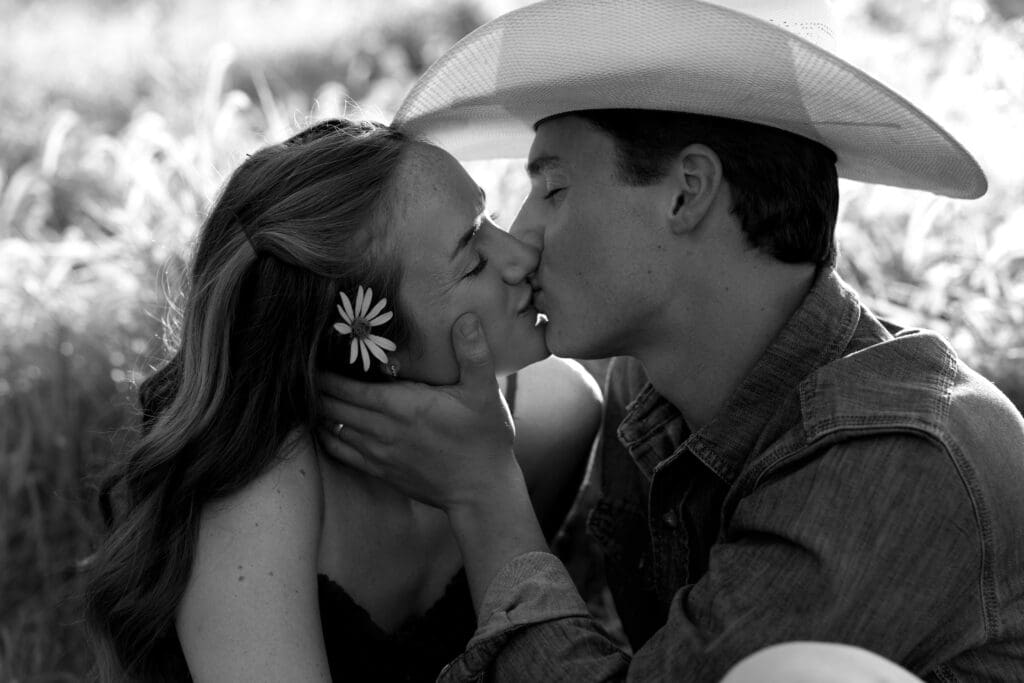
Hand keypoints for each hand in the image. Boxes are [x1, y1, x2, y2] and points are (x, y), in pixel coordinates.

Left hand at [317, 313, 518, 510]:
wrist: (481, 490)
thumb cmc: (484, 439)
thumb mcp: (486, 392)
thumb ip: (474, 353)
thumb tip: (467, 317)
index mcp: (404, 406)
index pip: (349, 387)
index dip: (326, 373)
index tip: (313, 356)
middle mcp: (384, 430)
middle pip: (334, 406)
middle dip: (317, 387)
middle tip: (301, 370)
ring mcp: (380, 453)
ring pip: (334, 428)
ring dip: (320, 410)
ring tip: (308, 392)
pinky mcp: (381, 471)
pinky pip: (341, 453)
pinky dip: (326, 438)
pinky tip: (322, 427)